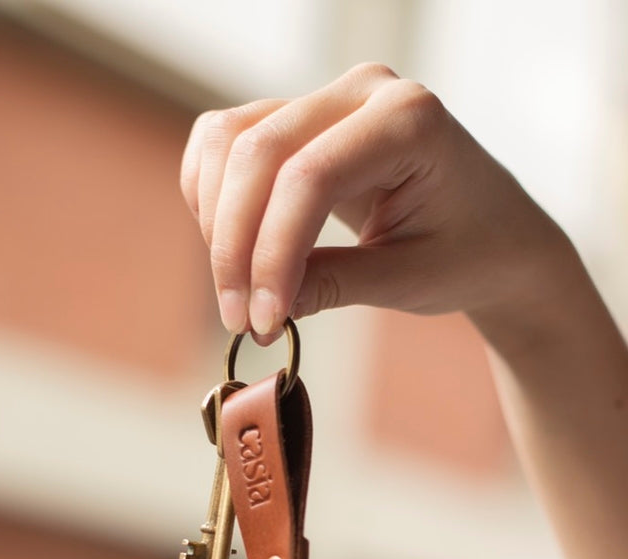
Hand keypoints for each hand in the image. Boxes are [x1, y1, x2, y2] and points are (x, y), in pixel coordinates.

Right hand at [181, 62, 565, 339]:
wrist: (493, 234)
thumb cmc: (467, 253)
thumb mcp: (408, 279)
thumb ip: (334, 286)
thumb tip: (260, 309)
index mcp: (408, 120)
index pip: (310, 178)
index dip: (272, 253)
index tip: (263, 319)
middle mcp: (362, 92)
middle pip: (258, 153)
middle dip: (235, 245)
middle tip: (240, 318)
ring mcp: (327, 98)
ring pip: (229, 140)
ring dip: (216, 221)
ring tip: (238, 292)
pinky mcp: (299, 118)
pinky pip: (227, 141)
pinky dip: (212, 194)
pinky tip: (231, 248)